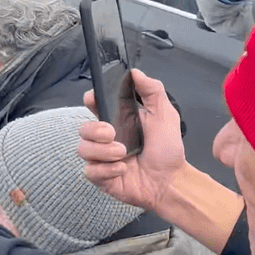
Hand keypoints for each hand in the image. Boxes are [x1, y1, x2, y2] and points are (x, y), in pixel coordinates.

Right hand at [77, 69, 186, 213]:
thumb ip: (152, 91)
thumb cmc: (167, 150)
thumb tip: (136, 73)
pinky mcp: (101, 177)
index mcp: (118, 121)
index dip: (90, 100)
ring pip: (83, 150)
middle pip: (82, 128)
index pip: (94, 105)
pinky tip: (123, 170)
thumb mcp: (165, 115)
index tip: (93, 99)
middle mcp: (106, 139)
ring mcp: (101, 158)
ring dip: (104, 152)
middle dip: (95, 130)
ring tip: (124, 154)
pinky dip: (107, 170)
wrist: (171, 181)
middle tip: (113, 134)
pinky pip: (90, 171)